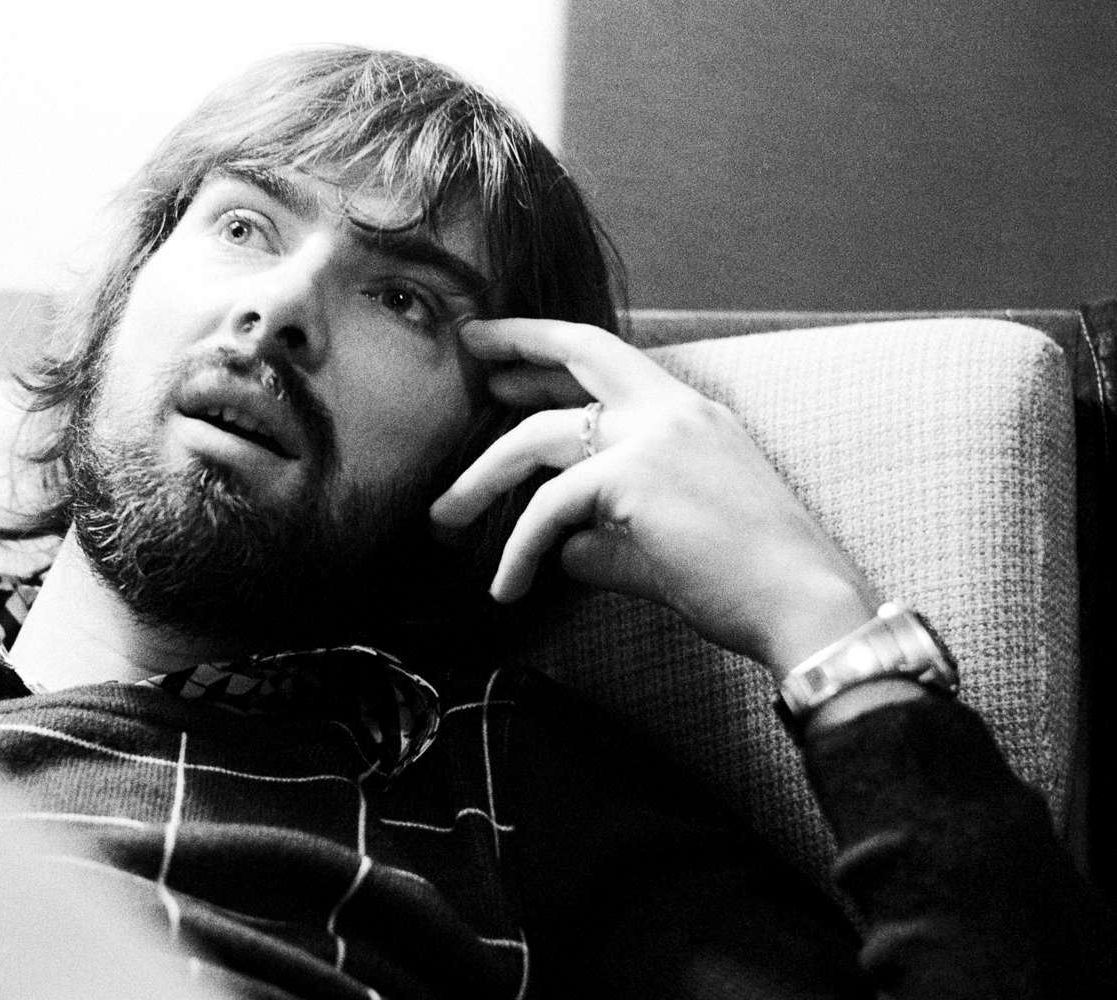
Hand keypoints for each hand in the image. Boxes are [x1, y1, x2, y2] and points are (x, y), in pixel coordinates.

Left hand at [430, 319, 878, 677]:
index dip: (552, 352)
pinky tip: (507, 588)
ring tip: (443, 520)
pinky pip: (548, 508)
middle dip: (514, 343)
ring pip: (536, 436)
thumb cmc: (745, 581)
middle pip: (576, 351)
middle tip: (465, 347)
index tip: (505, 357)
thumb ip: (605, 531)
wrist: (803, 604)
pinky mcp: (633, 478)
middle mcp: (671, 410)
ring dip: (480, 480)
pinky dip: (519, 551)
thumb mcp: (664, 539)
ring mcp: (653, 436)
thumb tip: (556, 548)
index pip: (610, 361)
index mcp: (688, 414)